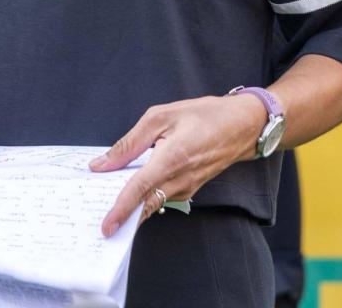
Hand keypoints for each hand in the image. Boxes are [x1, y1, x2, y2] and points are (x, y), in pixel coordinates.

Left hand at [90, 94, 270, 235]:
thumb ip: (129, 143)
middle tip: (100, 220)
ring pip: (154, 204)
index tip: (106, 226)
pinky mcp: (190, 189)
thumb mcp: (160, 116)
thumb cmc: (203, 115)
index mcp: (171, 158)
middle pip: (145, 205)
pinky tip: (132, 188)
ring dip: (133, 206)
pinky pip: (163, 198)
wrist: (242, 126)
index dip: (121, 209)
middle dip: (123, 215)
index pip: (139, 190)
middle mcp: (181, 180)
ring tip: (108, 200)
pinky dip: (145, 198)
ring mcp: (187, 188)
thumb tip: (102, 164)